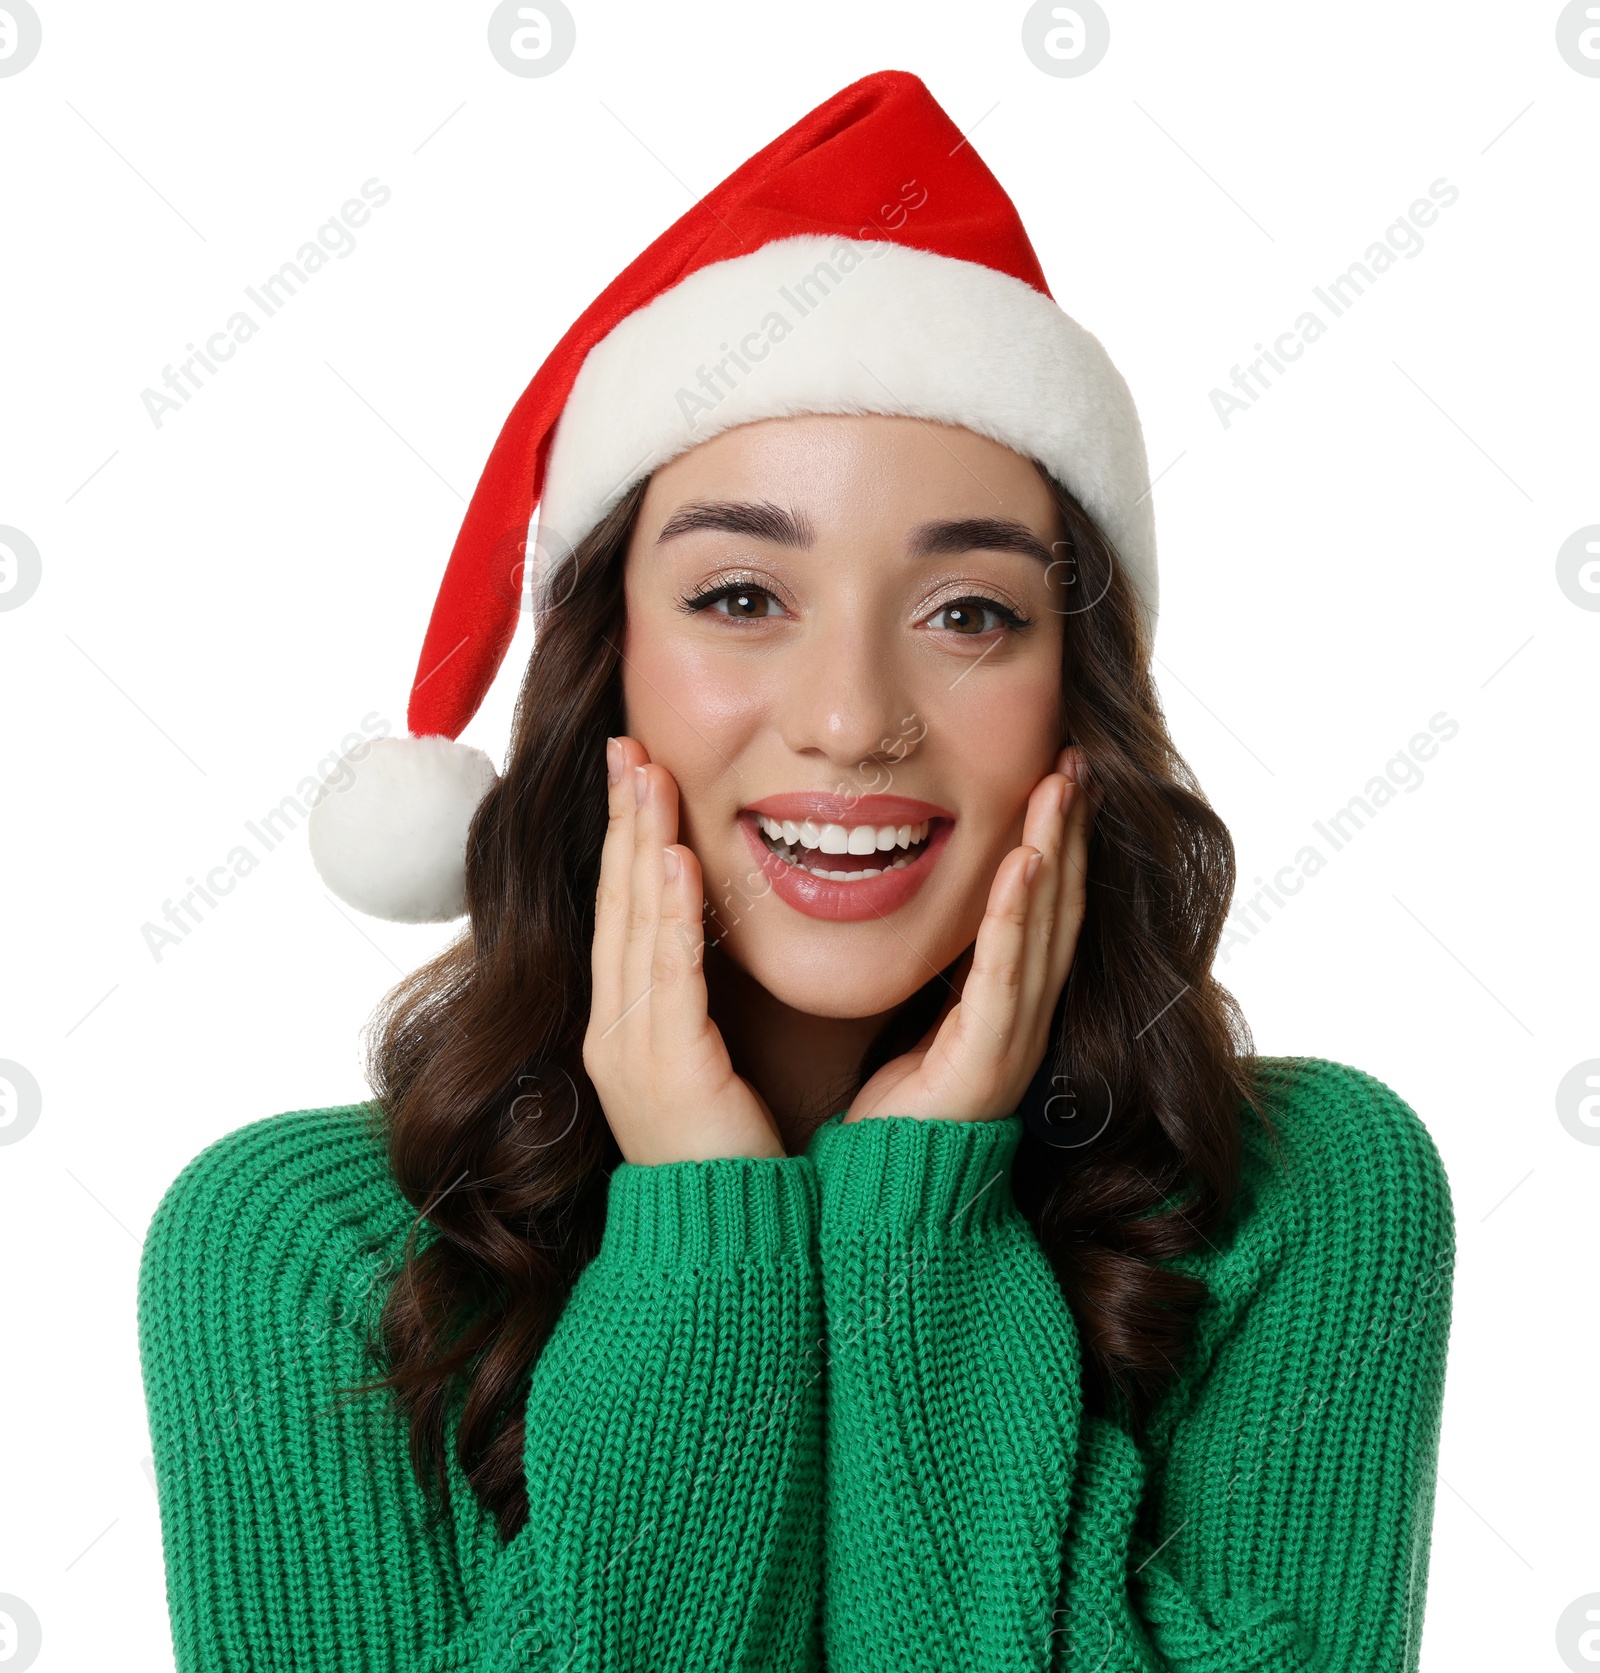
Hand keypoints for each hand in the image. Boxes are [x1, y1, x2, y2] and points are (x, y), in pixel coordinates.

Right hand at [582, 735, 786, 1165]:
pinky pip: (663, 973)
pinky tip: (670, 857)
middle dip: (621, 821)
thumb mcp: (709, 1063)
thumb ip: (703, 1003)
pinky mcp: (666, 1067)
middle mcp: (615, 1030)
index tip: (636, 776)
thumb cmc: (731, 1155)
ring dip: (638, 843)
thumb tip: (719, 941)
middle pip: (615, 904)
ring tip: (646, 776)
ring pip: (631, 924)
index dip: (625, 840)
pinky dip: (663, 910)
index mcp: (625, 1027)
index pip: (622, 914)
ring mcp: (631, 1048)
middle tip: (627, 748)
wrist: (724, 1245)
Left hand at [844, 747, 1096, 1125]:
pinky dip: (1015, 916)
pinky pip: (1004, 974)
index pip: (1040, 910)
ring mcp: (1012, 1041)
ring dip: (1054, 851)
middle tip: (1076, 760)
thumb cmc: (888, 1117)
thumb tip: (927, 913)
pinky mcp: (985, 1062)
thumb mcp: (916, 1023)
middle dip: (1067, 830)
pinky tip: (1025, 862)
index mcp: (1006, 1007)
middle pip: (1058, 907)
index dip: (1054, 842)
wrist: (879, 1204)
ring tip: (1060, 787)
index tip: (1055, 776)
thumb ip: (936, 974)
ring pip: (1043, 928)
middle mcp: (1022, 1019)